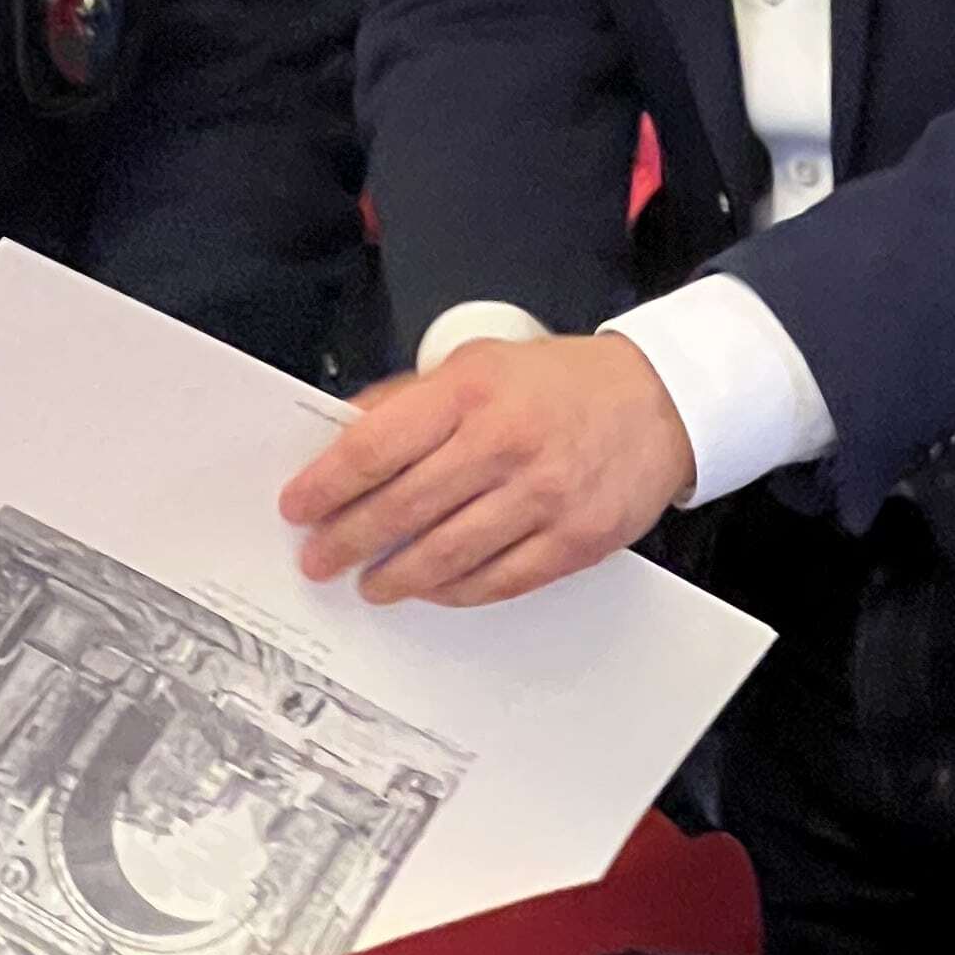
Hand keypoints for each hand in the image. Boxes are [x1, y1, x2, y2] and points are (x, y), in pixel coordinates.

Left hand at [277, 335, 696, 607]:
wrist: (657, 401)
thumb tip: (346, 437)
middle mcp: (504, 443)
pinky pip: (498, 581)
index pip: (376, 446)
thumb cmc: (557, 382)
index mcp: (470, 391)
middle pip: (402, 507)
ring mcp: (542, 497)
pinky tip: (430, 589)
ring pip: (446, 555)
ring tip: (369, 584)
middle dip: (347, 540)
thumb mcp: (477, 363)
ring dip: (396, 576)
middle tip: (319, 559)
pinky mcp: (574, 541)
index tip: (297, 507)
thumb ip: (412, 400)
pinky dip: (455, 591)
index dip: (327, 484)